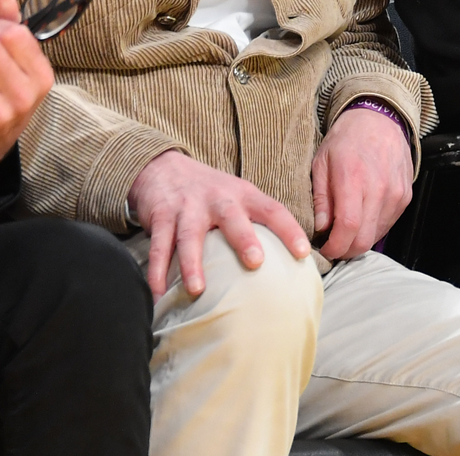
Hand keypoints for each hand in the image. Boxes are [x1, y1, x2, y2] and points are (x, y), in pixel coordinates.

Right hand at [128, 150, 309, 297]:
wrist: (161, 166)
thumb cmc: (209, 192)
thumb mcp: (237, 196)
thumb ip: (257, 221)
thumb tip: (291, 261)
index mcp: (242, 195)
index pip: (271, 209)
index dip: (288, 229)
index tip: (302, 253)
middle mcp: (216, 199)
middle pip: (231, 217)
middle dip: (243, 239)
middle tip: (255, 262)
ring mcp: (186, 208)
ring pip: (189, 236)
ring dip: (192, 263)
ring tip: (197, 289)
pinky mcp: (161, 217)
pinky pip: (158, 247)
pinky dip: (157, 271)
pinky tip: (159, 292)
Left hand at [310, 105, 412, 259]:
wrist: (379, 120)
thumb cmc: (347, 138)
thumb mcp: (321, 162)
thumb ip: (320, 197)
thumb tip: (321, 228)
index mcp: (353, 178)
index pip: (348, 227)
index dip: (336, 247)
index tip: (326, 249)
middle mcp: (378, 189)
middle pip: (364, 239)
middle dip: (346, 250)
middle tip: (334, 246)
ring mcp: (395, 194)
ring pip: (377, 234)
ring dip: (360, 240)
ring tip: (346, 230)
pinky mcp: (405, 197)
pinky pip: (388, 224)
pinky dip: (373, 228)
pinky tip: (362, 218)